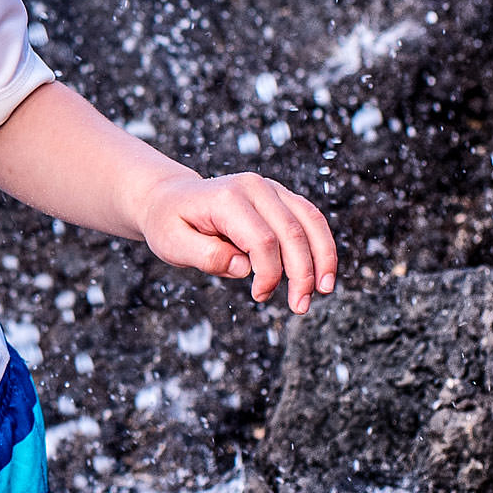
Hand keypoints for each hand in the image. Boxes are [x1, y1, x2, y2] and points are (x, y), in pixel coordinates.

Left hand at [133, 171, 337, 312]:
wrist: (168, 198)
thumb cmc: (169, 223)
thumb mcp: (171, 244)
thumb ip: (205, 256)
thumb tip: (243, 268)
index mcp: (226, 198)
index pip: (261, 240)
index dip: (269, 273)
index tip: (259, 295)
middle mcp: (253, 187)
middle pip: (292, 232)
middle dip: (302, 273)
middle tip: (300, 306)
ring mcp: (270, 188)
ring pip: (311, 222)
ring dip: (321, 260)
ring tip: (322, 292)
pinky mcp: (280, 196)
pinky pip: (311, 218)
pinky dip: (322, 245)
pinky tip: (324, 273)